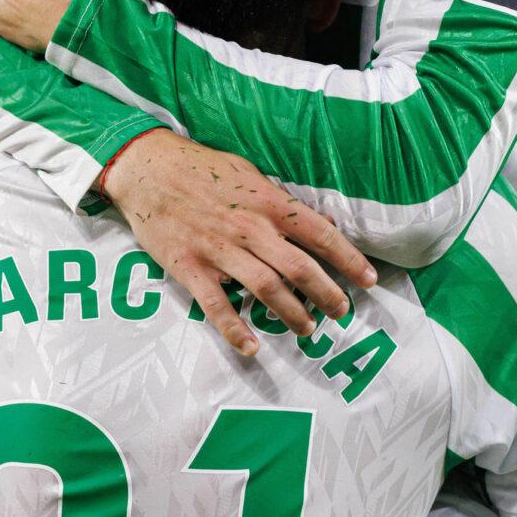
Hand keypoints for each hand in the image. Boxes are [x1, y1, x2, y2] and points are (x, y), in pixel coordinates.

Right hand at [100, 130, 377, 356]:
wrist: (146, 167)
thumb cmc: (201, 168)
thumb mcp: (249, 173)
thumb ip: (282, 202)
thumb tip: (321, 226)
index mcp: (268, 202)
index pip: (320, 235)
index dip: (349, 260)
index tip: (369, 280)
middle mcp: (249, 228)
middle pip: (299, 268)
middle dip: (328, 294)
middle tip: (343, 312)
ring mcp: (219, 250)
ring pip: (266, 289)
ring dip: (292, 314)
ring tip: (309, 329)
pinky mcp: (190, 267)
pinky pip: (216, 306)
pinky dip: (234, 330)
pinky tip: (251, 348)